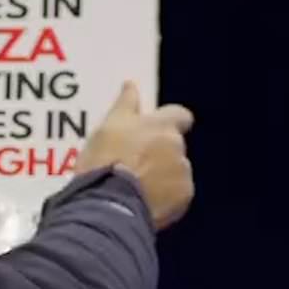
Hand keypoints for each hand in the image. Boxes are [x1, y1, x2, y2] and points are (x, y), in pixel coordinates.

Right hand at [75, 81, 194, 230]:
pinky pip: (175, 194)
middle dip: (159, 152)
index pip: (179, 114)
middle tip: (132, 164)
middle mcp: (177, 147)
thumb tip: (131, 84)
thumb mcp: (108, 127)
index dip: (168, 121)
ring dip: (161, 175)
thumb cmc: (105, 161)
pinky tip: (143, 200)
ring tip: (134, 186)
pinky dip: (163, 196)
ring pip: (175, 170)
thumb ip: (125, 105)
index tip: (152, 130)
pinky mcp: (183, 199)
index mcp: (161, 125)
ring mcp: (182, 174)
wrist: (109, 204)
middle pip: (174, 145)